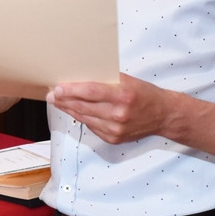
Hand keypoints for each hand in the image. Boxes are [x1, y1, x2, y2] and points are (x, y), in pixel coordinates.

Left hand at [46, 73, 166, 143]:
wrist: (163, 115)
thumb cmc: (144, 94)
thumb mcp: (128, 81)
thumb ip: (106, 80)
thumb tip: (80, 77)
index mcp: (123, 96)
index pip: (91, 92)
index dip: (71, 91)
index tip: (57, 88)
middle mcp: (119, 114)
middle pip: (84, 107)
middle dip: (64, 100)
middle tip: (51, 94)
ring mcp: (115, 129)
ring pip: (84, 118)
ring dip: (69, 109)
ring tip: (58, 102)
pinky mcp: (113, 139)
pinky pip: (91, 127)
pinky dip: (82, 118)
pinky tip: (74, 111)